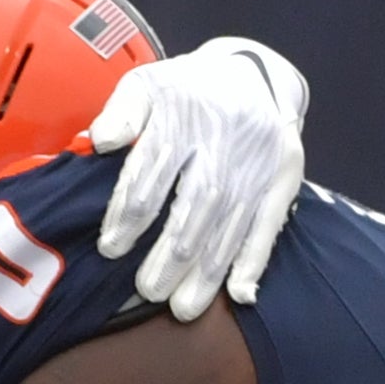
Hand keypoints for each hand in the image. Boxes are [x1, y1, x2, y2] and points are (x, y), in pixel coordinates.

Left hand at [88, 36, 311, 321]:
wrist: (252, 75)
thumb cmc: (184, 91)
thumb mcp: (147, 84)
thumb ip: (122, 111)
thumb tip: (101, 141)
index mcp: (184, 117)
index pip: (152, 170)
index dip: (130, 212)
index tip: (111, 248)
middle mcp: (225, 140)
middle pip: (195, 204)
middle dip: (170, 252)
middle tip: (146, 291)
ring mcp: (258, 162)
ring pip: (230, 222)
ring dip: (207, 270)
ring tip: (183, 308)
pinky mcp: (283, 178)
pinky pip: (269, 224)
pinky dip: (254, 261)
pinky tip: (240, 294)